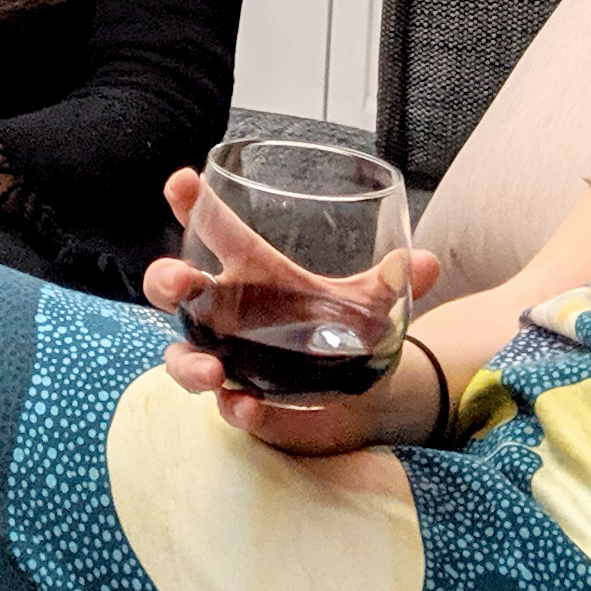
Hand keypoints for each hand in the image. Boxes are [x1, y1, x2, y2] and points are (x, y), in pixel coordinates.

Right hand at [143, 166, 441, 455]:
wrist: (359, 391)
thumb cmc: (342, 326)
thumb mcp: (371, 303)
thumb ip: (390, 284)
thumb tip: (425, 262)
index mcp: (254, 269)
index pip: (213, 228)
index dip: (192, 203)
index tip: (183, 181)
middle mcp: (227, 309)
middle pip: (175, 289)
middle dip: (165, 281)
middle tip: (178, 282)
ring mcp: (226, 355)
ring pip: (183, 357)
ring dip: (189, 364)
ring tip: (213, 371)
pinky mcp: (240, 397)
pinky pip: (226, 406)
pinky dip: (235, 409)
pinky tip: (247, 407)